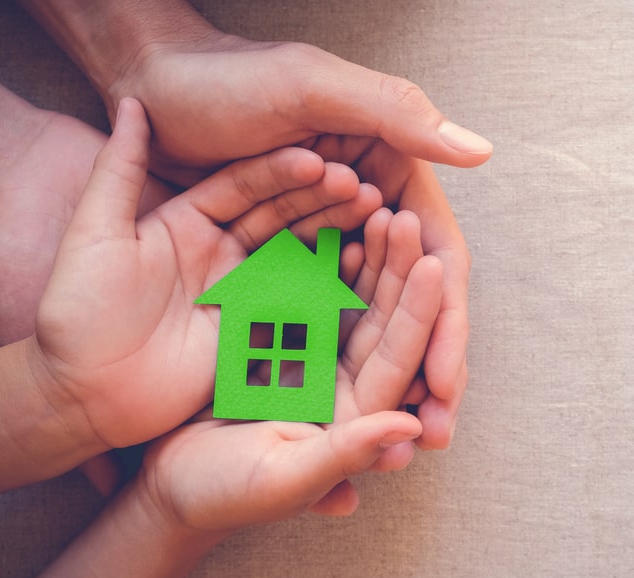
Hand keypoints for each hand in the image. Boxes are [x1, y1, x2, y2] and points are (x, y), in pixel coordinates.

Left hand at [31, 97, 382, 450]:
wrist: (82, 393)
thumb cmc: (77, 311)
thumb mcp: (95, 232)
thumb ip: (118, 169)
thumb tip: (132, 100)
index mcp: (186, 221)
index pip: (242, 185)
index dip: (280, 171)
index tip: (317, 158)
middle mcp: (220, 251)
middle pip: (278, 215)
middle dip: (318, 198)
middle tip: (358, 185)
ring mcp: (239, 291)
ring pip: (294, 254)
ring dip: (330, 233)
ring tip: (371, 215)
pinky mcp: (251, 330)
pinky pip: (295, 302)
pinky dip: (326, 283)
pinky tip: (356, 263)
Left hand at [110, 35, 475, 448]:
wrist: (151, 88)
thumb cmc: (229, 78)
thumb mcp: (311, 87)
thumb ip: (396, 116)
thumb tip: (481, 153)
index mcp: (390, 171)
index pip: (438, 257)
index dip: (450, 322)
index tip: (448, 383)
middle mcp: (365, 212)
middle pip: (412, 300)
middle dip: (430, 368)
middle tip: (439, 432)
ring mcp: (324, 240)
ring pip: (372, 319)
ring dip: (394, 379)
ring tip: (403, 442)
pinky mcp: (280, 260)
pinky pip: (319, 317)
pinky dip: (338, 361)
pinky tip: (348, 410)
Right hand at [139, 209, 442, 531]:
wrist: (166, 485)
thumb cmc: (222, 495)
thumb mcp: (282, 478)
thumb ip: (343, 454)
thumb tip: (410, 430)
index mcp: (355, 416)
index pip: (396, 359)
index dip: (415, 314)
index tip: (430, 265)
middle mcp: (343, 383)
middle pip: (379, 319)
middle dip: (395, 269)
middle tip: (404, 218)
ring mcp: (312, 356)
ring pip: (348, 298)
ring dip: (363, 255)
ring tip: (375, 205)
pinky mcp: (277, 338)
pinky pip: (305, 291)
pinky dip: (318, 258)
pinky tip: (329, 221)